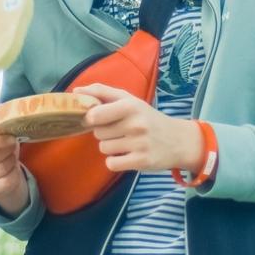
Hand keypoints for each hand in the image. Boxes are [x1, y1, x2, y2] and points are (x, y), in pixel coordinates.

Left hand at [75, 84, 203, 173]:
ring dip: (111, 147)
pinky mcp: (141, 162)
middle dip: (105, 132)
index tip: (97, 119)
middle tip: (121, 131)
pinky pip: (111, 163)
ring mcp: (139, 144)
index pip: (95, 114)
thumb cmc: (147, 118)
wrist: (178, 140)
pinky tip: (127, 155)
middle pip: (98, 133)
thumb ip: (102, 92)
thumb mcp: (129, 100)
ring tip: (126, 142)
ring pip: (104, 148)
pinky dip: (115, 161)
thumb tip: (76, 91)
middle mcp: (135, 124)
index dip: (91, 118)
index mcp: (130, 106)